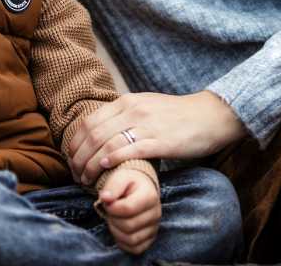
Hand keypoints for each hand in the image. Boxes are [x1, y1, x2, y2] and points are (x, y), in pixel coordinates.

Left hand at [68, 90, 245, 184]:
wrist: (210, 115)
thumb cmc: (177, 115)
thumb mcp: (145, 106)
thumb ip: (123, 116)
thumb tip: (101, 132)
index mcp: (126, 101)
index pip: (88, 121)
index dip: (74, 143)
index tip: (71, 159)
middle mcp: (132, 110)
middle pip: (92, 134)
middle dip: (78, 157)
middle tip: (75, 174)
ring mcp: (146, 124)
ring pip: (106, 144)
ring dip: (91, 164)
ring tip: (86, 179)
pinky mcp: (160, 141)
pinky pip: (130, 150)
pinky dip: (112, 160)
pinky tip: (105, 169)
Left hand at [97, 168, 160, 254]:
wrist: (139, 188)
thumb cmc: (128, 183)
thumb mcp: (120, 177)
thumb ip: (112, 186)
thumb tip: (105, 198)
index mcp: (150, 196)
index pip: (127, 209)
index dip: (112, 207)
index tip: (107, 201)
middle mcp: (156, 214)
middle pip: (128, 226)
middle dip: (113, 219)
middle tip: (110, 210)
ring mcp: (154, 228)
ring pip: (131, 240)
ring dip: (116, 231)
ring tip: (115, 219)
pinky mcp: (150, 239)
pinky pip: (135, 249)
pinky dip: (123, 242)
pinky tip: (119, 229)